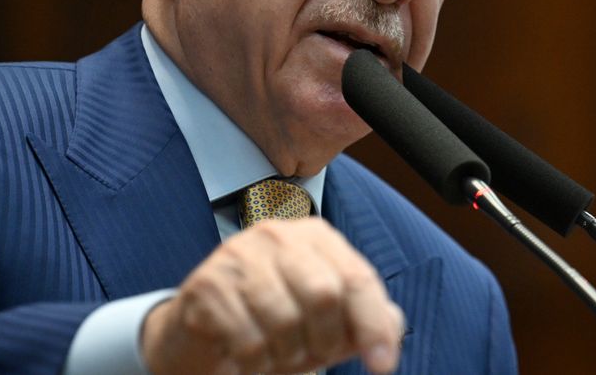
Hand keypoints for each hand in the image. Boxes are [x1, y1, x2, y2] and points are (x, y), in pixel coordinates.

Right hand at [141, 218, 404, 374]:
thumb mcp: (325, 322)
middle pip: (323, 295)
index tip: (382, 365)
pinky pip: (247, 339)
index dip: (373, 324)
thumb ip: (363, 318)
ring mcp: (238, 255)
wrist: (201, 334)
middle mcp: (276, 234)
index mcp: (314, 237)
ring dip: (286, 354)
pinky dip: (255, 363)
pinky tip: (247, 357)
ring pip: (284, 319)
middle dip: (325, 341)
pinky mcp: (207, 284)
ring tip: (276, 354)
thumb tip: (394, 325)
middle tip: (314, 358)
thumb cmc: (272, 324)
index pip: (357, 278)